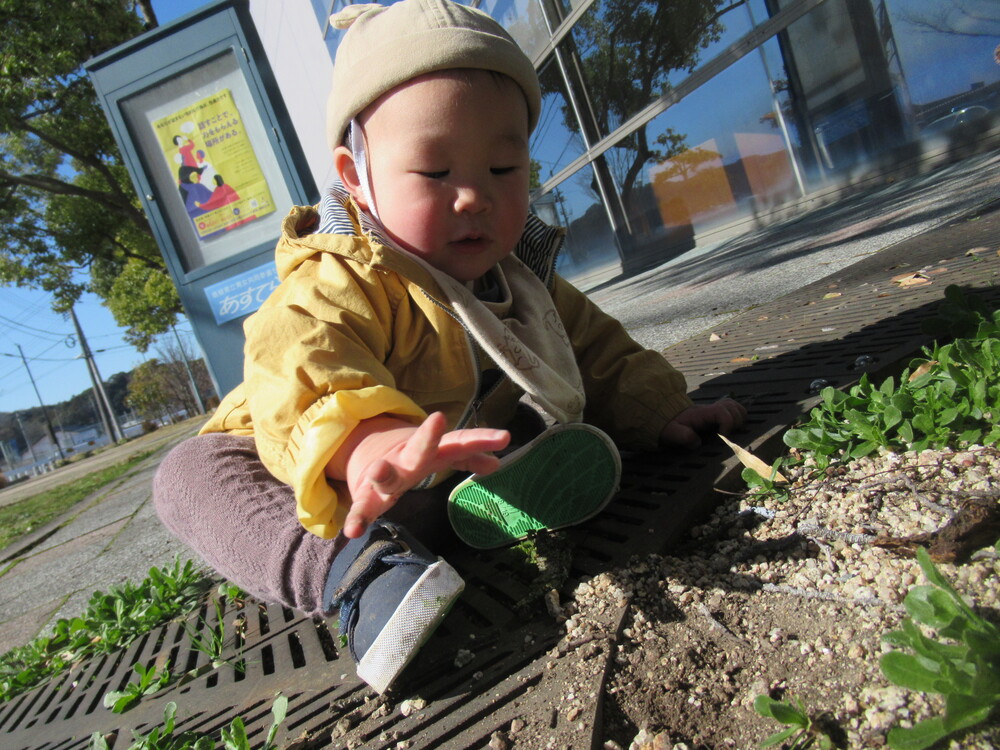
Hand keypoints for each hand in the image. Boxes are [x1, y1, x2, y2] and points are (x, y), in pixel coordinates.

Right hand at [335, 411, 509, 537]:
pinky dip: (357, 518)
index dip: (481, 439)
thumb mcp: (441, 454)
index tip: (503, 438)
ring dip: (382, 473)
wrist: (366, 451)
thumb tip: (496, 464)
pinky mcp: (366, 494)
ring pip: (386, 475)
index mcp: (432, 451)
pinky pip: (362, 507)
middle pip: (421, 447)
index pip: (460, 443)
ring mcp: (386, 476)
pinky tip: (352, 531)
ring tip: (378, 471)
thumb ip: (467, 458)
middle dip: (429, 436)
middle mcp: (408, 459)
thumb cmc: (412, 456)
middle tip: (438, 419)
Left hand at [659, 398, 745, 449]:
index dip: (727, 423)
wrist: (667, 420)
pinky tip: (732, 429)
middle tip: (727, 435)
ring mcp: (715, 411)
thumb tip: (697, 443)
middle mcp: (711, 409)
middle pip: (733, 407)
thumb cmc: (671, 427)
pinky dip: (738, 418)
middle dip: (735, 422)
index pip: (722, 411)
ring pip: (736, 407)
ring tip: (732, 431)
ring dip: (739, 419)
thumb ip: (683, 436)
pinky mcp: (718, 415)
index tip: (723, 436)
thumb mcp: (672, 432)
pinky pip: (734, 411)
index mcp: (703, 413)